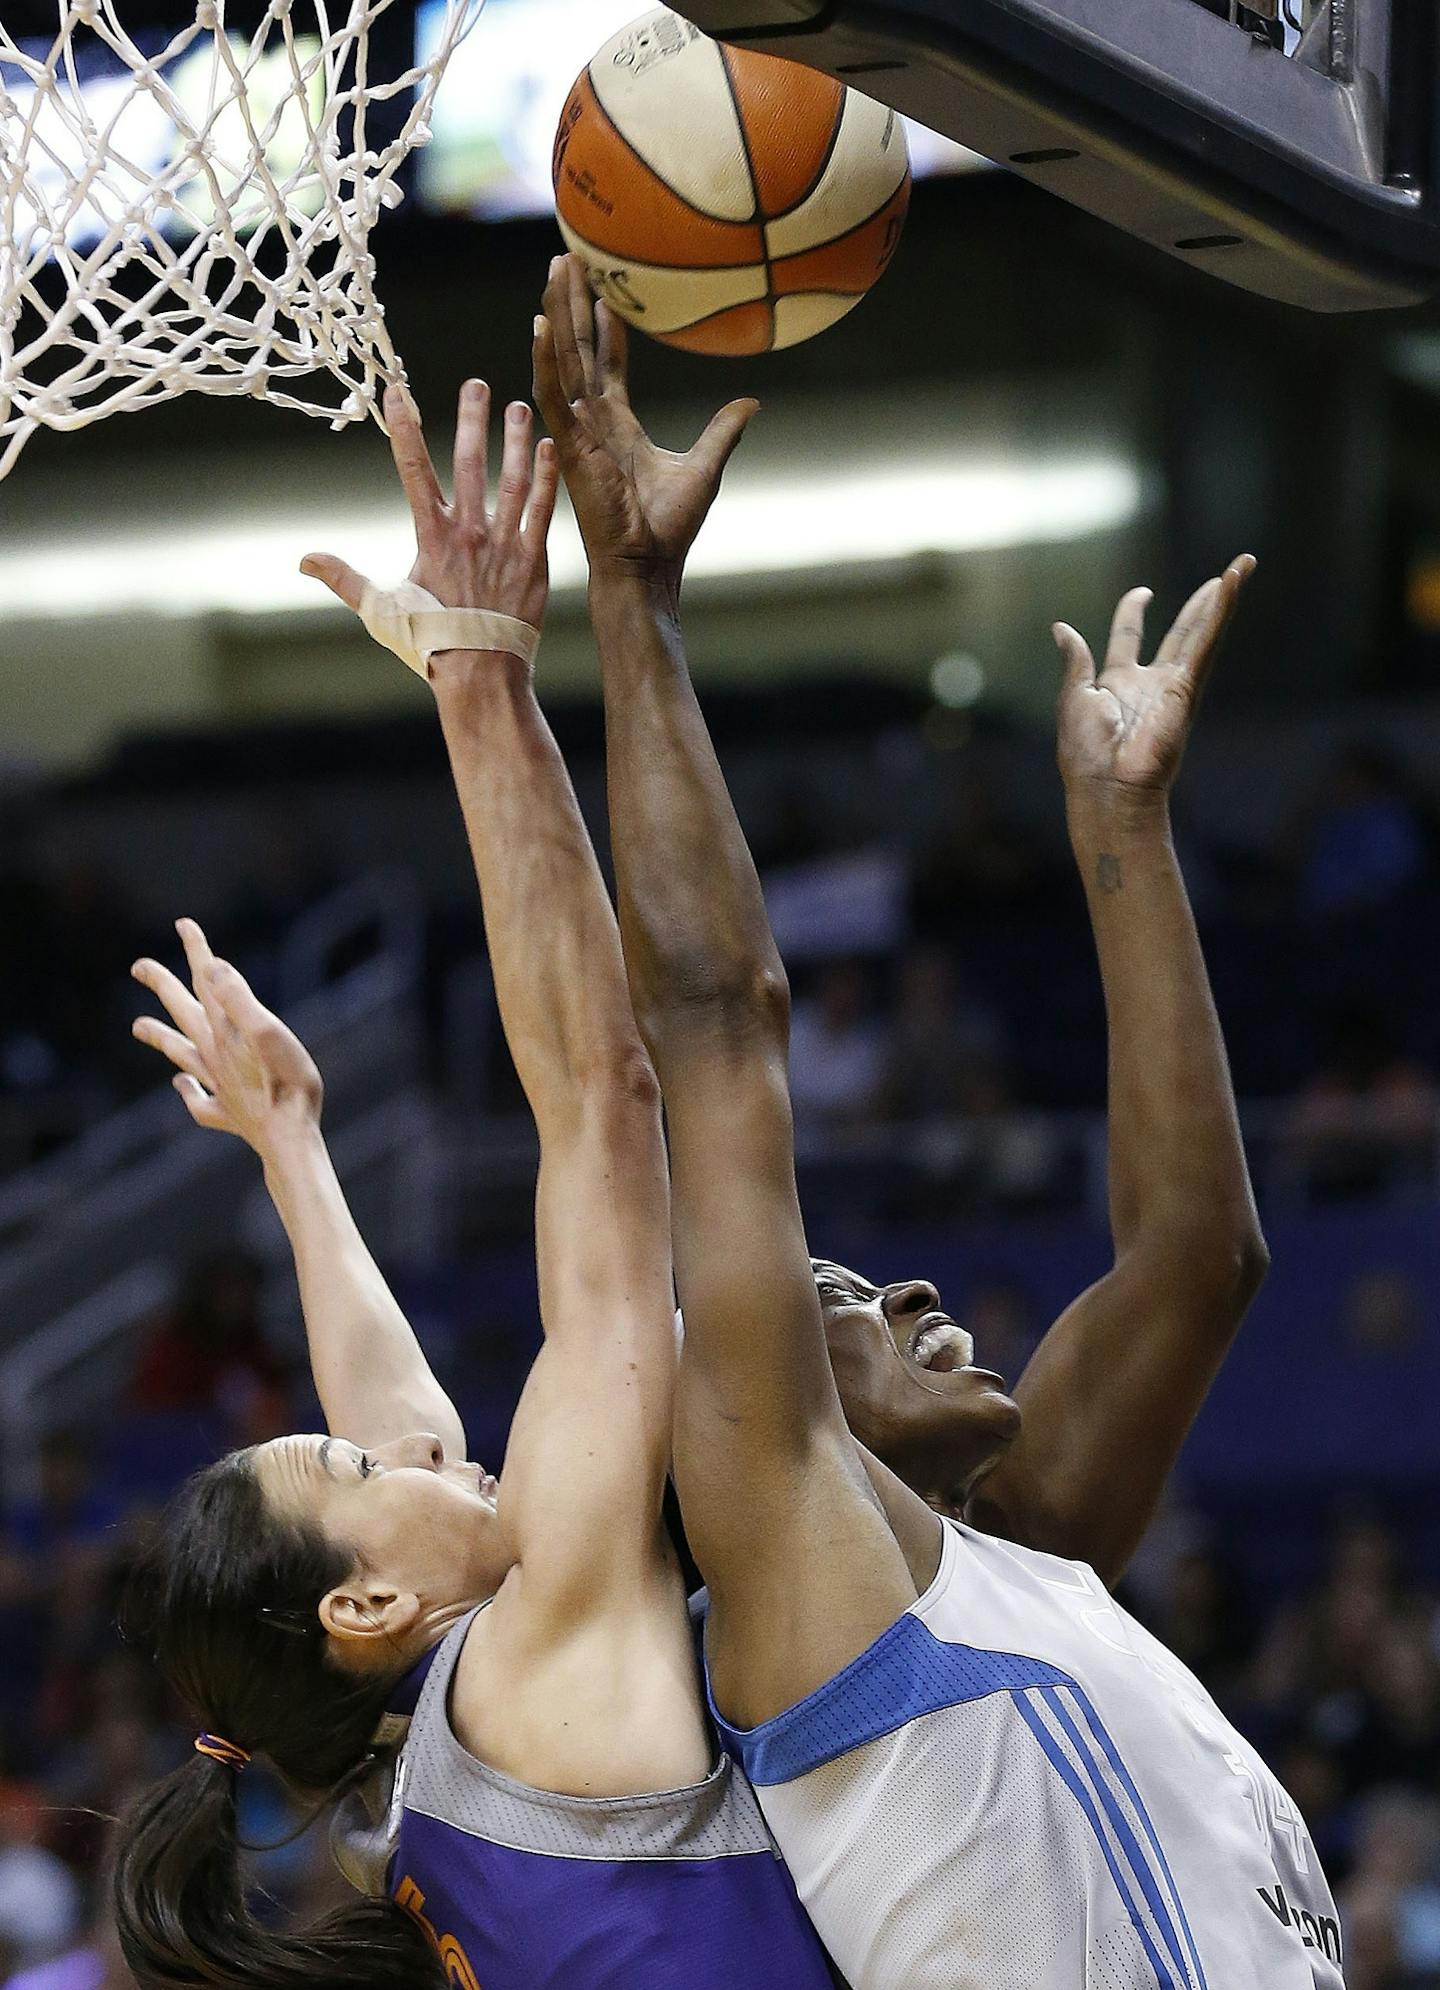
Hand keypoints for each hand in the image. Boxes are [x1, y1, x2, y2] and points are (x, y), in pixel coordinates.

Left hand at [131, 919, 322, 1155]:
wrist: (288, 1139)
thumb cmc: (286, 1085)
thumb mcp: (268, 1032)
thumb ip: (240, 999)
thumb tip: (213, 968)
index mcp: (224, 1031)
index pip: (207, 981)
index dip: (196, 951)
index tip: (182, 924)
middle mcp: (214, 1055)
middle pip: (182, 1013)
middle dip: (162, 985)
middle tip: (139, 966)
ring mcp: (218, 1086)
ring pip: (180, 1055)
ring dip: (159, 1037)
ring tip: (138, 1026)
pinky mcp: (228, 1114)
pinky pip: (199, 1101)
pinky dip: (187, 1091)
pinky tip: (181, 1087)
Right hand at [300, 379, 557, 662]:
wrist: (479, 673)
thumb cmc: (428, 643)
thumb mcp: (379, 610)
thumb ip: (344, 578)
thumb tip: (304, 559)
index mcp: (431, 536)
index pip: (412, 469)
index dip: (404, 427)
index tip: (398, 391)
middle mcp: (468, 531)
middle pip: (468, 463)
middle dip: (470, 420)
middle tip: (476, 385)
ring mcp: (504, 543)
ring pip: (511, 479)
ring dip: (514, 441)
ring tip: (518, 407)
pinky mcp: (533, 560)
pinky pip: (542, 511)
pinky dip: (546, 479)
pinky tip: (550, 449)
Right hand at [533, 254, 755, 586]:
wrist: (647, 565)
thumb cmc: (668, 528)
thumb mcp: (705, 467)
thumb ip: (723, 431)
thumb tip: (750, 402)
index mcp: (618, 426)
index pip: (605, 365)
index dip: (604, 328)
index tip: (603, 290)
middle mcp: (592, 422)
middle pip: (579, 349)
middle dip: (573, 302)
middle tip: (568, 256)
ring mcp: (578, 431)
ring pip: (562, 359)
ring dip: (558, 313)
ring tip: (557, 269)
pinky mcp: (572, 445)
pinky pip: (553, 395)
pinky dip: (545, 360)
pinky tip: (541, 324)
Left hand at [1054, 555, 1255, 801]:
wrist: (1106, 785)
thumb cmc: (1085, 754)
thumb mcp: (1073, 696)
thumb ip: (1075, 660)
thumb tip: (1061, 628)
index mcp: (1118, 683)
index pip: (1130, 637)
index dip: (1133, 612)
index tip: (1142, 594)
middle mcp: (1151, 683)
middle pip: (1181, 632)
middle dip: (1201, 604)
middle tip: (1222, 576)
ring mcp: (1173, 686)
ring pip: (1202, 632)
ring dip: (1222, 598)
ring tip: (1242, 566)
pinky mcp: (1187, 688)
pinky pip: (1206, 642)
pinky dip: (1220, 611)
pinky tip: (1232, 582)